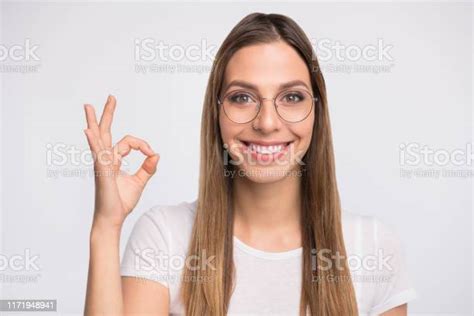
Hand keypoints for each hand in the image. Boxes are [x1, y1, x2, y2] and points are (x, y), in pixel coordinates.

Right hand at [83, 95, 159, 228]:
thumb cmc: (121, 202)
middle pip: (105, 132)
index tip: (152, 154)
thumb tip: (157, 154)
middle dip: (108, 114)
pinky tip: (89, 131)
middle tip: (111, 97)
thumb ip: (148, 168)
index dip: (143, 145)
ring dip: (94, 121)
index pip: (129, 142)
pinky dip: (93, 142)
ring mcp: (102, 165)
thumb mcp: (139, 182)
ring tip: (89, 106)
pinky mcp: (102, 173)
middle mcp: (105, 159)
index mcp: (113, 160)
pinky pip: (98, 155)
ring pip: (98, 139)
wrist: (113, 219)